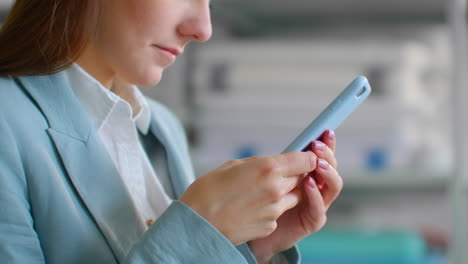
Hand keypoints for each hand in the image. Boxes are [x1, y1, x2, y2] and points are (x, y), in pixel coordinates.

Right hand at [179, 151, 316, 244]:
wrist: (197, 224)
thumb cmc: (208, 191)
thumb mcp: (233, 166)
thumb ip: (259, 163)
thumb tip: (273, 164)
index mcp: (268, 168)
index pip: (306, 160)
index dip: (306, 158)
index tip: (302, 158)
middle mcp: (277, 189)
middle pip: (302, 179)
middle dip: (294, 175)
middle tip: (276, 174)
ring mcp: (275, 210)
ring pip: (293, 197)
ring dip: (285, 192)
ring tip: (261, 191)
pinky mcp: (270, 226)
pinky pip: (279, 213)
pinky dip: (271, 209)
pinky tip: (252, 207)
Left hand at [248, 130, 342, 263]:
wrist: (249, 229)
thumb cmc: (253, 199)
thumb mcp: (261, 175)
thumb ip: (273, 164)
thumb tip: (280, 152)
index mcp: (304, 172)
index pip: (321, 155)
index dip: (325, 143)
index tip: (324, 131)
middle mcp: (315, 186)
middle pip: (331, 167)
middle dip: (327, 154)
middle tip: (317, 146)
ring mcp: (316, 204)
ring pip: (333, 186)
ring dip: (327, 173)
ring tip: (318, 164)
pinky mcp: (311, 221)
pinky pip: (319, 208)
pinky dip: (316, 196)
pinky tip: (308, 184)